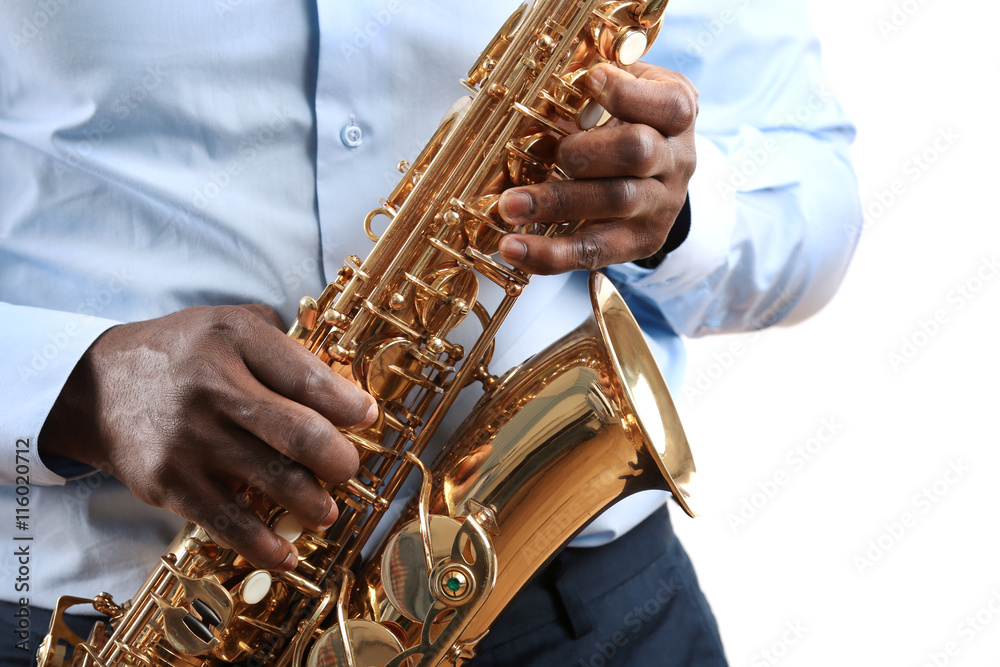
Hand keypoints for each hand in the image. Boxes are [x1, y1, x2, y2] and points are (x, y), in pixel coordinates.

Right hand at [39, 305, 375, 569]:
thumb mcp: (230, 324)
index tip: (368, 418)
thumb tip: (343, 388)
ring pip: (274, 481)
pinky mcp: (169, 481)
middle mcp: (213, 386)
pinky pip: (228, 523)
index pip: (309, 378)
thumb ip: (284, 346)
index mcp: (235, 339)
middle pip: (301, 433)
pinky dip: (264, 546)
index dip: (349, 405)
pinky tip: (286, 554)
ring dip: (313, 505)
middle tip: (347, 468)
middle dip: (340, 460)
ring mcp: (190, 437)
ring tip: (324, 510)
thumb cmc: (184, 354)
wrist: (97, 385)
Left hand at [498, 61, 697, 274]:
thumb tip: (542, 85)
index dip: (627, 93)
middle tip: (547, 153)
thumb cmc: (629, 121)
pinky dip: (550, 254)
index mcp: (677, 113)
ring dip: (556, 204)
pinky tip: (514, 249)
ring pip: (615, 203)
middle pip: (639, 152)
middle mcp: (678, 161)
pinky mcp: (640, 242)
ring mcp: (662, 205)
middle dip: (584, 152)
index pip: (668, 105)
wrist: (657, 174)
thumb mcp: (627, 91)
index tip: (590, 79)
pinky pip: (594, 251)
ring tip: (509, 206)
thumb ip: (597, 86)